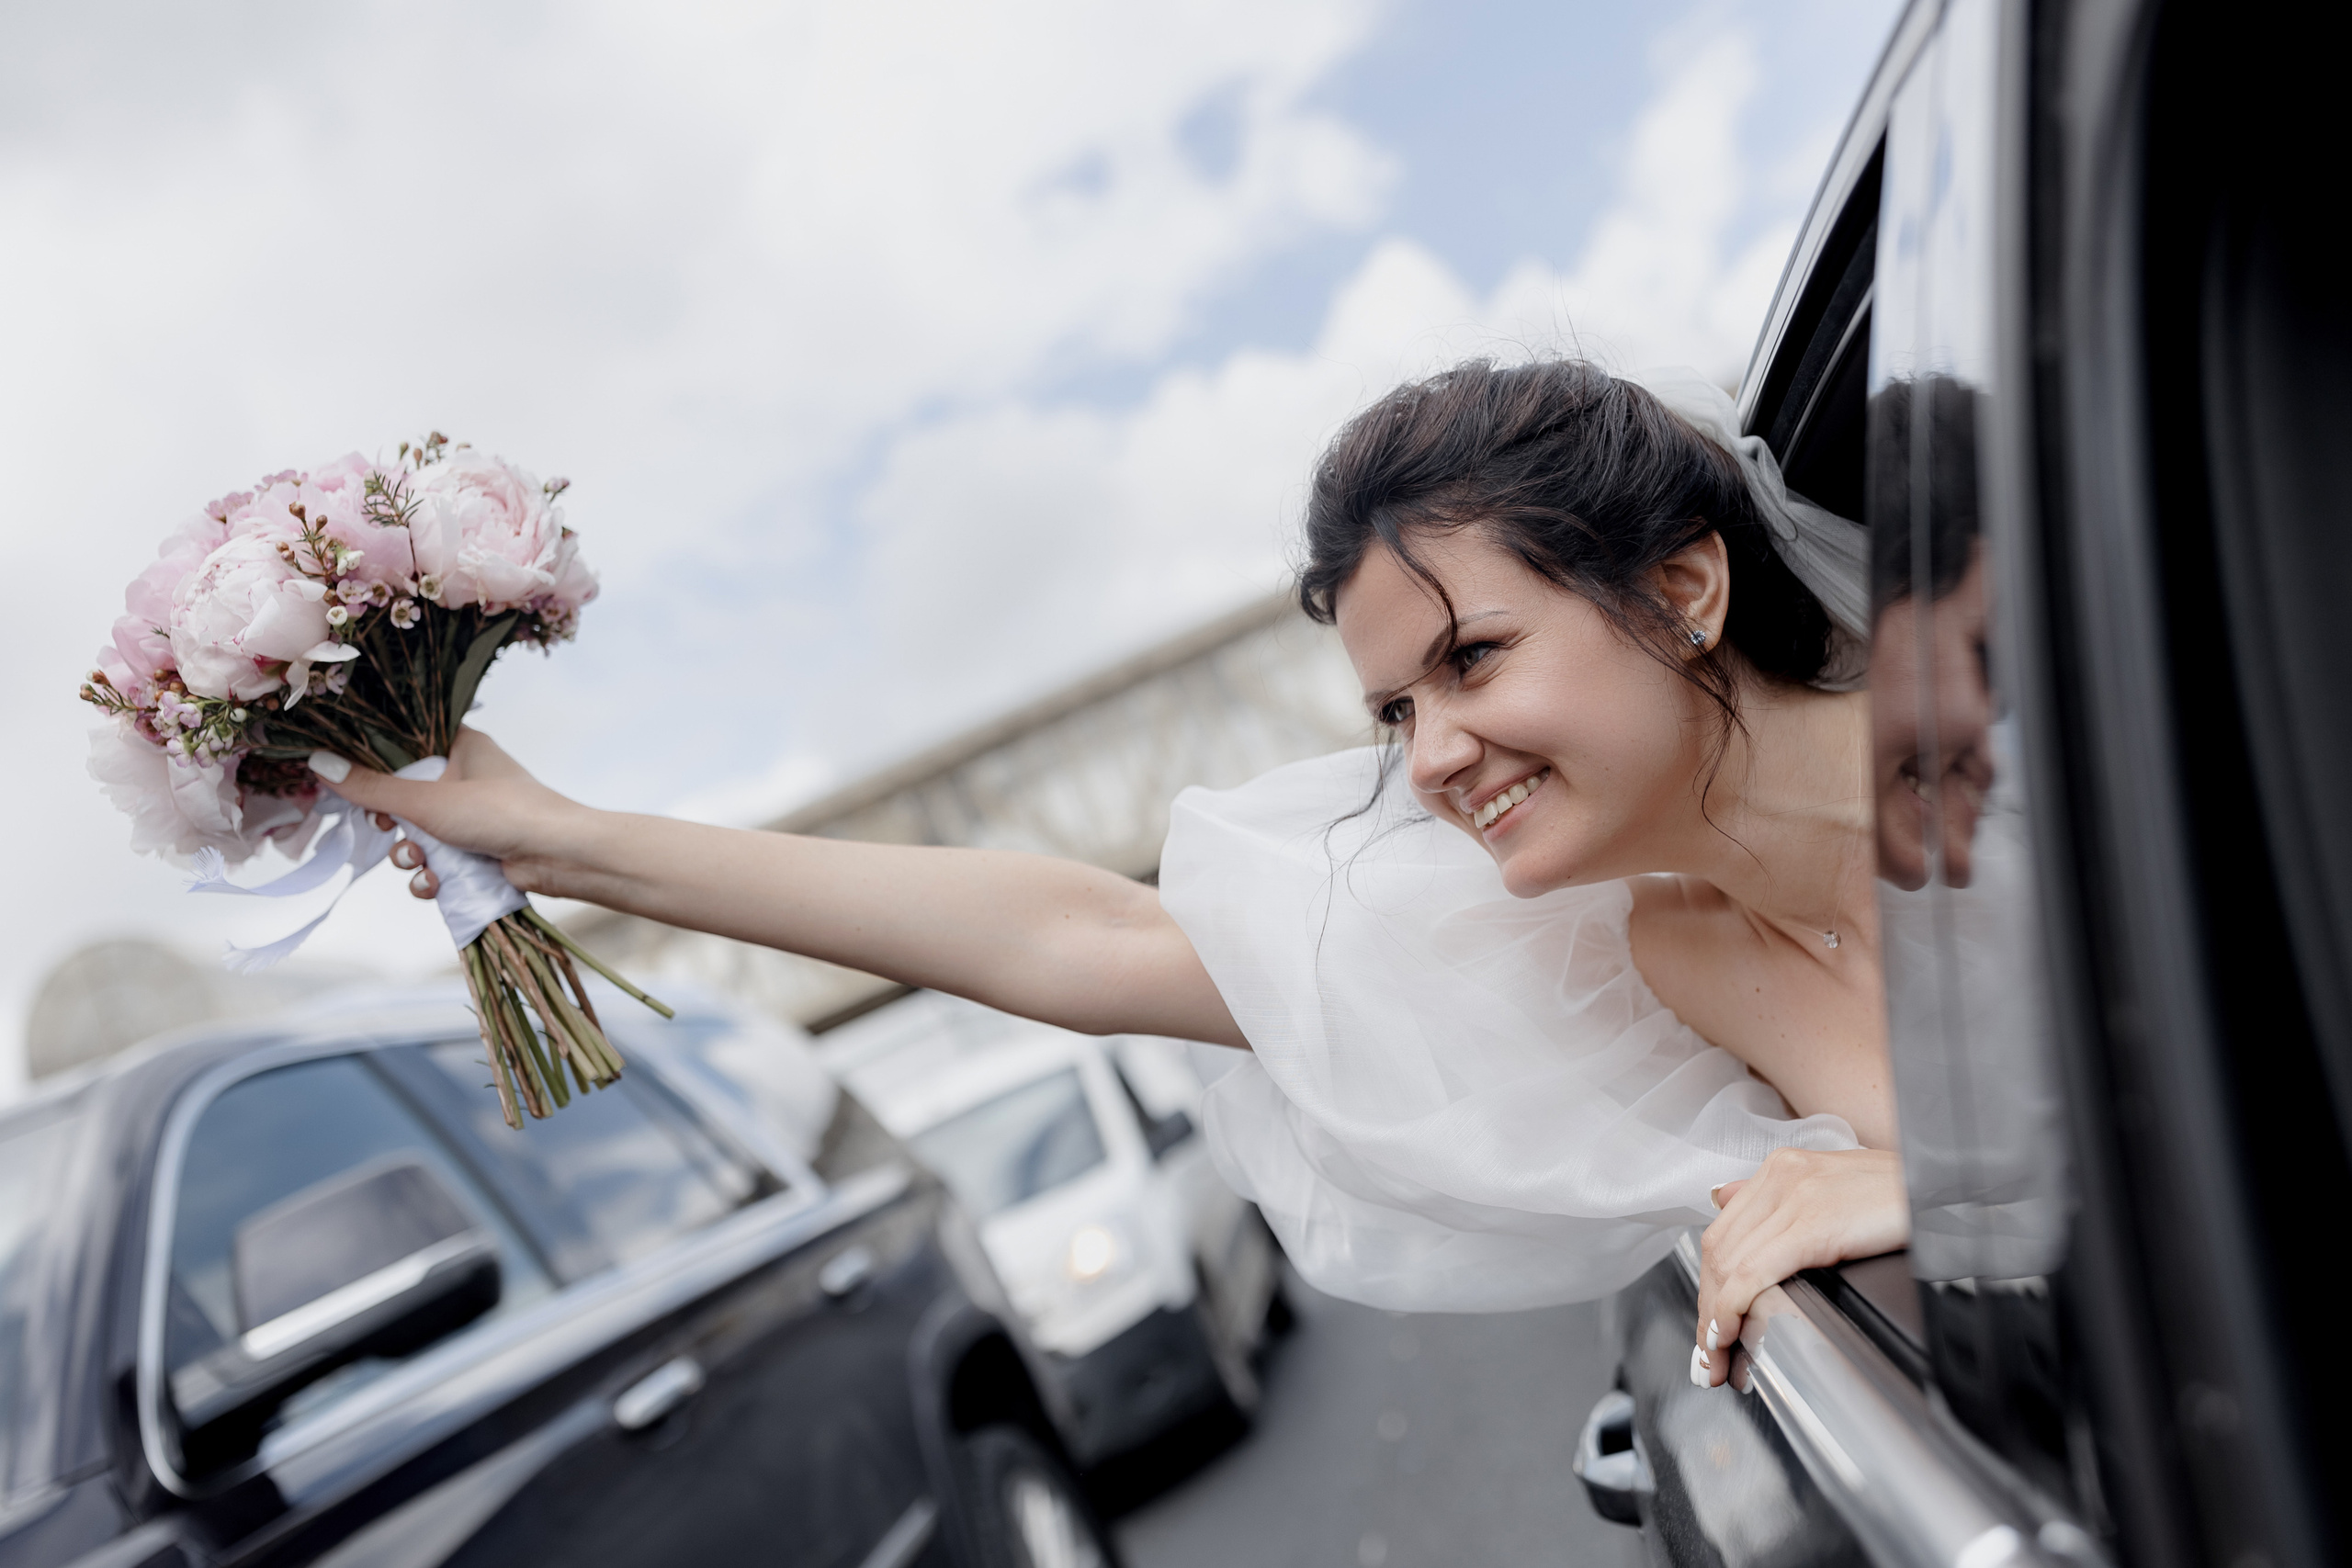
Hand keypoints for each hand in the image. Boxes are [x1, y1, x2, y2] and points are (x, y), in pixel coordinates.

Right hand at [313, 728, 591, 900]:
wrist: (560, 857)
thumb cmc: (501, 812)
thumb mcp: (427, 799)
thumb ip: (370, 788)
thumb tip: (317, 764)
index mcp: (460, 744)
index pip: (401, 744)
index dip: (373, 766)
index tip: (353, 784)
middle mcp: (465, 776)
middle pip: (402, 796)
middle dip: (391, 823)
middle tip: (389, 829)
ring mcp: (472, 816)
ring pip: (417, 834)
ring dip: (409, 854)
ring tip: (420, 861)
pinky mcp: (477, 850)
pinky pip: (437, 862)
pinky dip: (430, 876)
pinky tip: (434, 885)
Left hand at [1692, 1147, 1907, 1388]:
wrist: (1947, 1188)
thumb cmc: (1902, 1196)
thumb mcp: (1833, 1188)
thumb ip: (1779, 1198)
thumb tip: (1725, 1200)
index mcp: (1782, 1168)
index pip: (1723, 1233)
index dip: (1709, 1284)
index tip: (1708, 1327)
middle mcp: (1780, 1176)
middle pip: (1719, 1251)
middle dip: (1707, 1308)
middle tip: (1708, 1358)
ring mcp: (1794, 1196)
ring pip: (1730, 1265)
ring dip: (1715, 1319)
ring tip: (1718, 1360)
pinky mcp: (1813, 1223)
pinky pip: (1755, 1271)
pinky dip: (1733, 1307)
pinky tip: (1731, 1334)